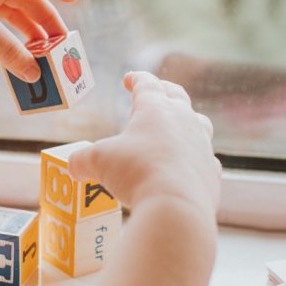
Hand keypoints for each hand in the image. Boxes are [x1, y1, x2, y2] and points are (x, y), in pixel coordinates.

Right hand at [70, 71, 220, 215]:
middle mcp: (183, 120)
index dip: (136, 79)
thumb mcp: (97, 162)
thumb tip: (73, 167)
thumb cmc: (136, 173)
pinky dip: (195, 157)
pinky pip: (205, 157)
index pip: (146, 83)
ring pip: (199, 123)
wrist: (176, 207)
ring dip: (187, 120)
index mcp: (155, 109)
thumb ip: (82, 161)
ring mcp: (202, 144)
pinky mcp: (212, 171)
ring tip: (179, 124)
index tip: (129, 79)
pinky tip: (186, 165)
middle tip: (158, 89)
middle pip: (177, 96)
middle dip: (165, 90)